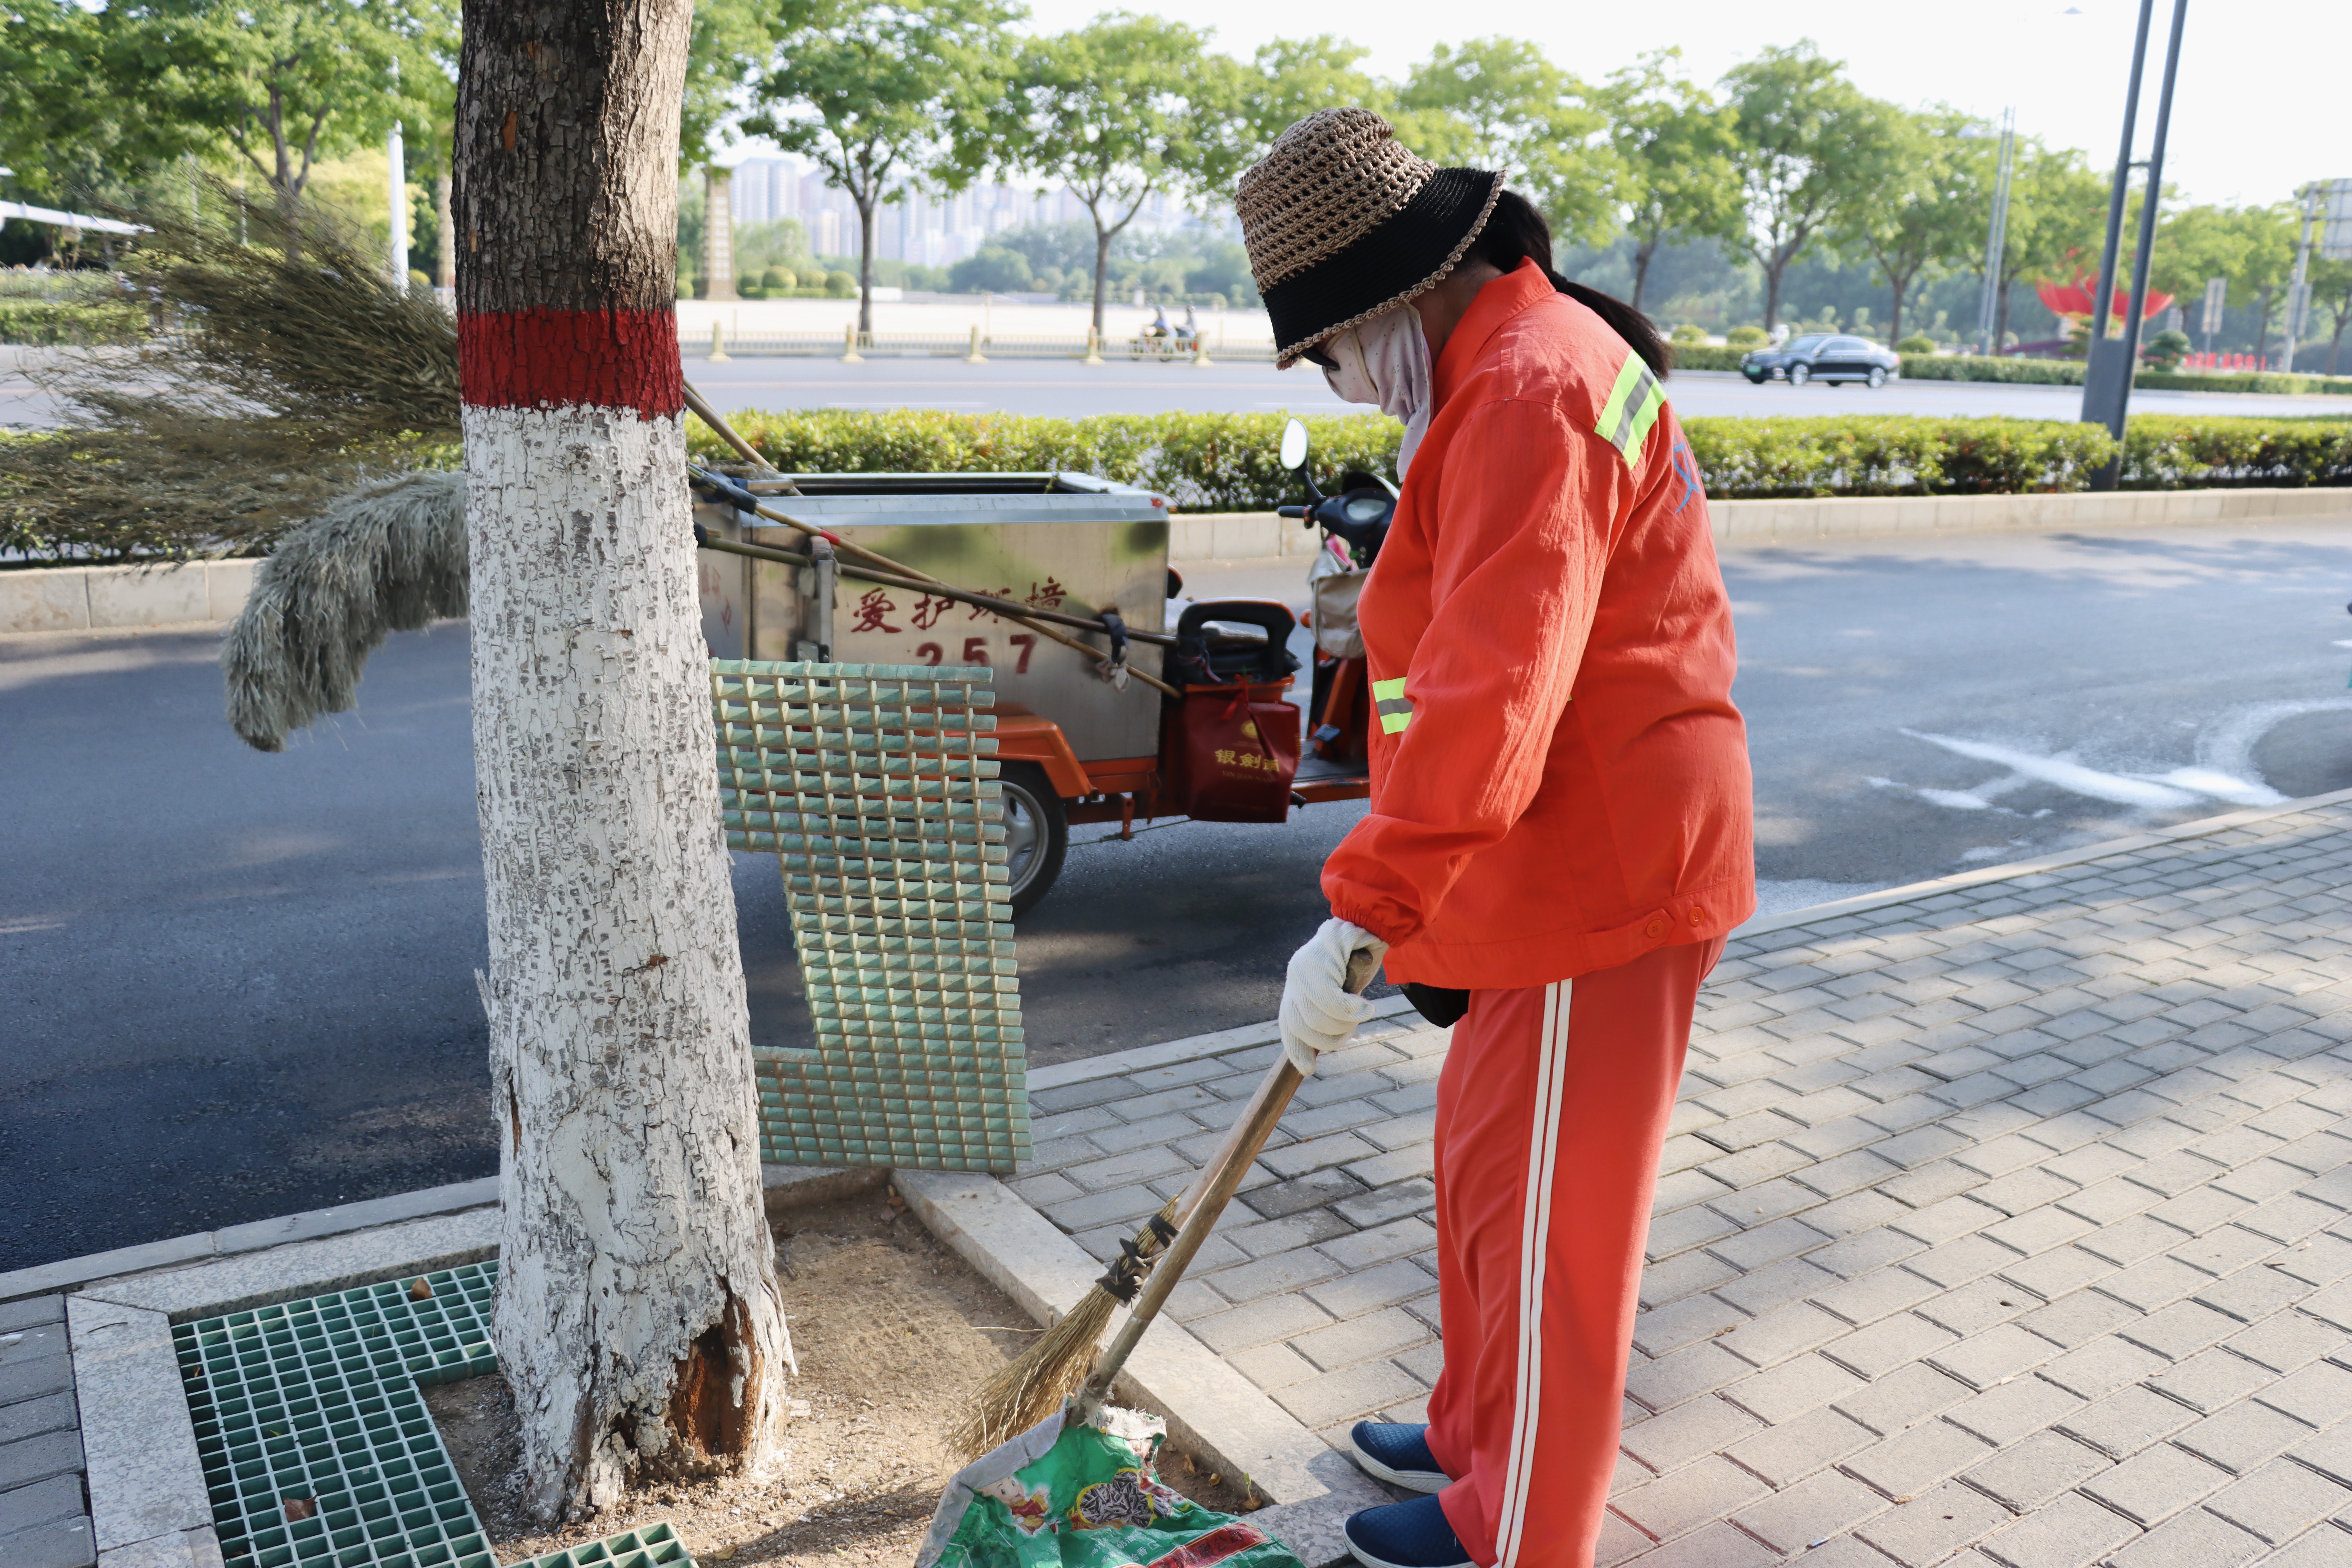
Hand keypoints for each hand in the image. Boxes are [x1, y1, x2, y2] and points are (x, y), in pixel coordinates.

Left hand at [1280, 918, 1388, 1076]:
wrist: (1376, 921)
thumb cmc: (1362, 961)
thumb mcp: (1343, 993)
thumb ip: (1328, 1014)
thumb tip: (1311, 1057)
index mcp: (1298, 984)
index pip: (1289, 1024)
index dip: (1297, 1049)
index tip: (1308, 1068)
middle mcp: (1296, 973)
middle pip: (1304, 1025)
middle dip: (1332, 1038)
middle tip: (1352, 1029)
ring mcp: (1308, 960)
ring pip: (1319, 1015)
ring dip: (1347, 1023)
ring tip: (1362, 1011)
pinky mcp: (1324, 951)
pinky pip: (1332, 999)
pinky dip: (1353, 1010)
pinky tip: (1365, 1006)